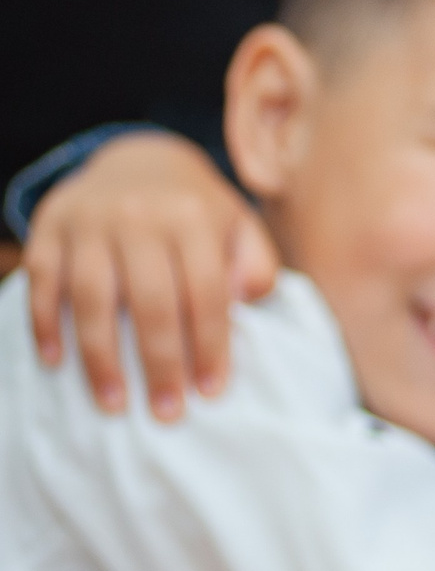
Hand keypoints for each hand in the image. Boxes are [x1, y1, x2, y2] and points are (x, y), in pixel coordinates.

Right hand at [23, 132, 277, 419]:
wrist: (137, 158)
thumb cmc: (196, 210)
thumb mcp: (237, 224)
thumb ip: (255, 261)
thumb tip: (252, 301)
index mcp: (193, 217)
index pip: (206, 291)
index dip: (211, 344)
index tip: (211, 391)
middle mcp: (140, 216)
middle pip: (151, 301)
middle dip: (160, 362)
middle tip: (166, 412)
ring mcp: (89, 222)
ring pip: (92, 298)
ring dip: (101, 357)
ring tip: (113, 404)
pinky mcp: (49, 229)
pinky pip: (43, 283)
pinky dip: (45, 324)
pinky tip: (56, 363)